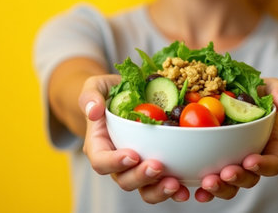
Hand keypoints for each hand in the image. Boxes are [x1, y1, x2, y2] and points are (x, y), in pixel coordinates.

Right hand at [78, 74, 189, 203]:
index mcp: (99, 145)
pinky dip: (176, 187)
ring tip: (176, 184)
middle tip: (158, 166)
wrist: (125, 95)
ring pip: (145, 188)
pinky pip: (162, 181)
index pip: (101, 161)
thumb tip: (93, 111)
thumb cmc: (107, 92)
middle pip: (124, 179)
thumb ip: (90, 96)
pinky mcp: (155, 164)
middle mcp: (117, 161)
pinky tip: (188, 187)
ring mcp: (137, 165)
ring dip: (159, 190)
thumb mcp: (95, 86)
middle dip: (141, 177)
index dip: (115, 163)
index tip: (133, 155)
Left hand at [194, 79, 277, 201]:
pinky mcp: (216, 162)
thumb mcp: (272, 87)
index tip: (250, 160)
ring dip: (220, 187)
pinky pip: (211, 179)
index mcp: (270, 146)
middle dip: (238, 178)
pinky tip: (194, 190)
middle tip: (225, 173)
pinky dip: (203, 188)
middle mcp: (252, 159)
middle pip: (250, 178)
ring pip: (230, 184)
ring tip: (207, 183)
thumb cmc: (259, 93)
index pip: (273, 163)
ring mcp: (234, 163)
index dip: (264, 166)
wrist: (241, 96)